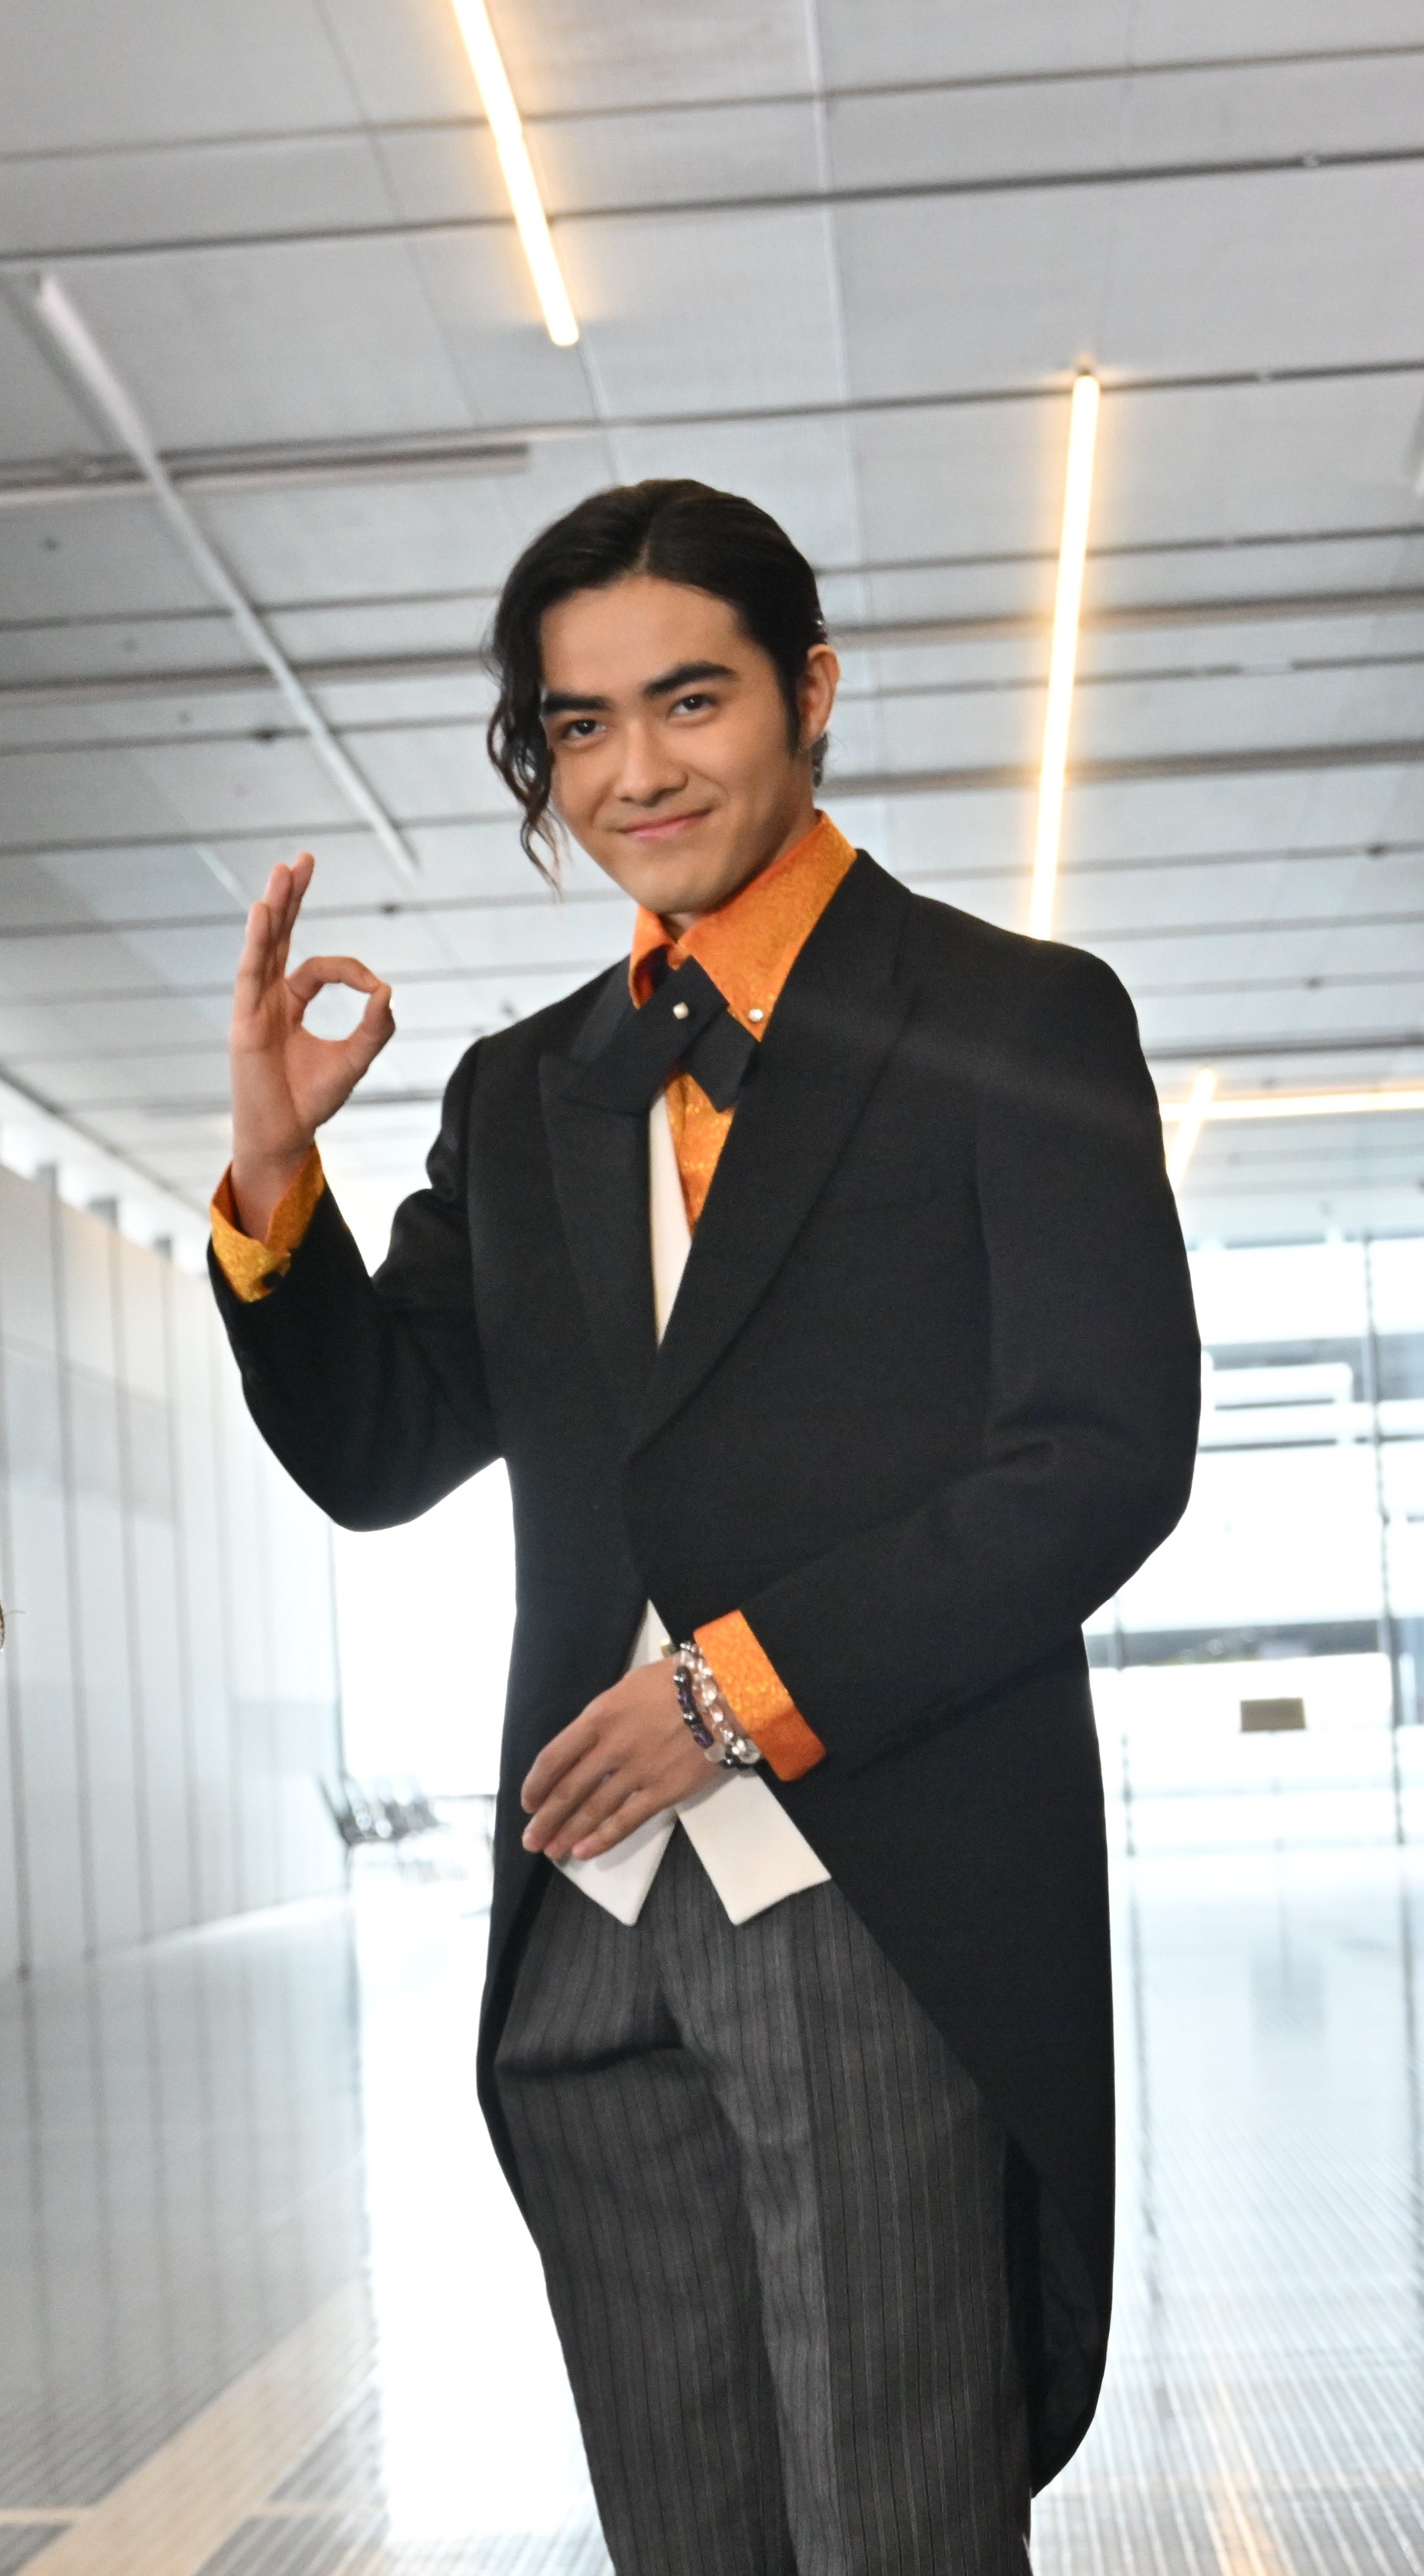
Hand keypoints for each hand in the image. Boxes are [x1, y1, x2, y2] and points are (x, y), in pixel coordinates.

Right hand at [229, 853, 393, 1236]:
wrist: (285, 1137)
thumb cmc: (313, 1100)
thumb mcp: (355, 1059)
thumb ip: (375, 1028)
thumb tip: (388, 992)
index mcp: (289, 1004)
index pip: (317, 968)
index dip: (351, 970)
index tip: (376, 991)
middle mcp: (267, 999)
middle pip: (278, 937)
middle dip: (292, 898)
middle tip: (303, 859)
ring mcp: (252, 1008)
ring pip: (263, 947)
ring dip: (275, 909)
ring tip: (283, 872)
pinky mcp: (244, 1023)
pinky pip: (249, 974)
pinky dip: (256, 941)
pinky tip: (262, 911)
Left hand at [520, 1660, 713, 1860]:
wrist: (725, 1694)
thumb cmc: (676, 1682)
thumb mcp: (628, 1688)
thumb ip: (603, 1718)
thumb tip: (585, 1743)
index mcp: (599, 1717)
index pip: (554, 1757)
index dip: (536, 1784)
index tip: (528, 1802)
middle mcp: (611, 1747)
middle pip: (568, 1790)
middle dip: (545, 1819)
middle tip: (530, 1840)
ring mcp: (637, 1772)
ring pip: (593, 1810)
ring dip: (568, 1833)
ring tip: (552, 1851)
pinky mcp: (663, 1792)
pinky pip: (626, 1821)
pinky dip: (602, 1839)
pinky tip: (584, 1851)